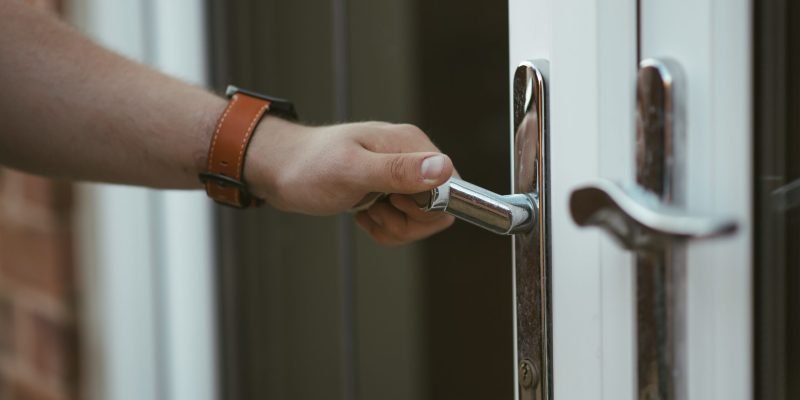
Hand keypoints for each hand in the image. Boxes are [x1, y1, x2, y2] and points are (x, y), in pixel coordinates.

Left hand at [244, 117, 455, 244]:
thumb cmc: (309, 166)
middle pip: (438, 208)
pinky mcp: (389, 191)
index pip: (452, 186)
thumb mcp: (352, 171)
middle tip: (375, 209)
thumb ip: (398, 171)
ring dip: (393, 227)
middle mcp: (411, 158)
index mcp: (411, 144)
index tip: (395, 204)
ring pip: (421, 220)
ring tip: (365, 210)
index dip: (428, 208)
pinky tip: (362, 214)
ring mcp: (400, 176)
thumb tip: (442, 170)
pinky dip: (384, 228)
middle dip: (407, 222)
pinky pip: (404, 223)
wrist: (280, 170)